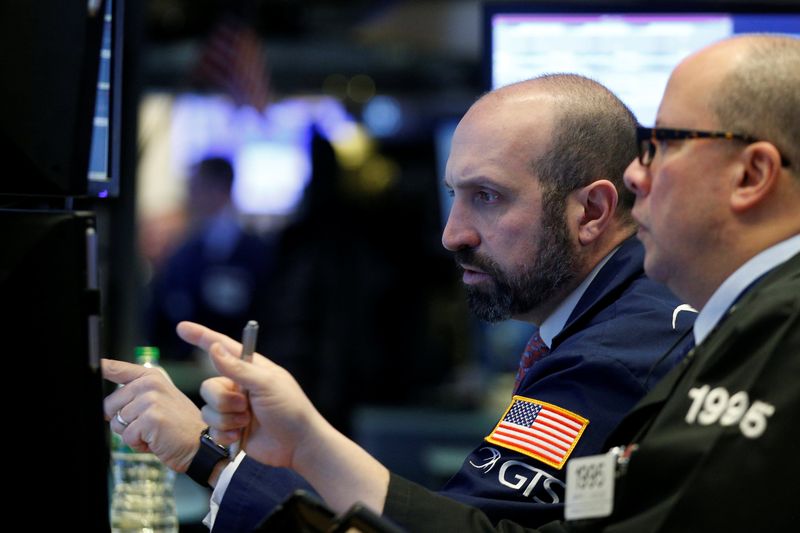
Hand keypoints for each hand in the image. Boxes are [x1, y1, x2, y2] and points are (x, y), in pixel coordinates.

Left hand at [102, 358, 205, 472]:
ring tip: (153, 432)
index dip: (101, 368)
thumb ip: (135, 396)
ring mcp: (150, 400)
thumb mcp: (160, 400)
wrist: (200, 442)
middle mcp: (149, 385)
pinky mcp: (150, 419)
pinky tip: (155, 440)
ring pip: (117, 423)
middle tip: (146, 424)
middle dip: (122, 421)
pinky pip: (127, 437)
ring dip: (132, 434)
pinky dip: (138, 444)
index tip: (93, 364)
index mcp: (151, 377)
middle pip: (109, 405)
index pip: (116, 369)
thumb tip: (105, 407)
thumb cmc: (179, 424)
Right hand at [177, 320, 389, 513]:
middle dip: (224, 400)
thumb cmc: (290, 409)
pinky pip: (211, 428)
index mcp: (250, 368)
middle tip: (247, 407)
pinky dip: (225, 434)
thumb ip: (237, 368)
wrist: (297, 445)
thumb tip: (214, 347)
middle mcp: (238, 386)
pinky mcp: (230, 429)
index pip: (222, 347)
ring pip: (207, 408)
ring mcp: (233, 408)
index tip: (182, 327)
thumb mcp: (266, 384)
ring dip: (227, 419)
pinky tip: (241, 436)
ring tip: (248, 422)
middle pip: (208, 386)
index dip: (201, 336)